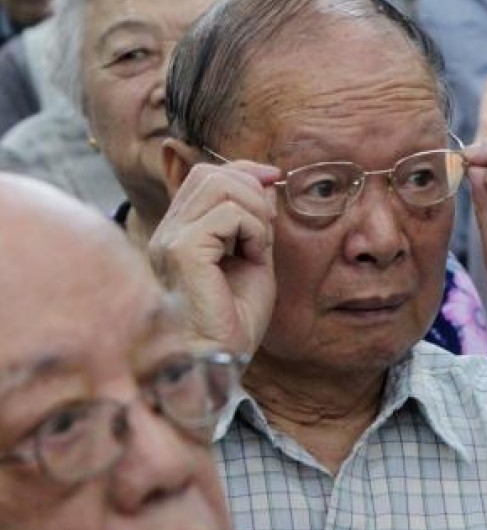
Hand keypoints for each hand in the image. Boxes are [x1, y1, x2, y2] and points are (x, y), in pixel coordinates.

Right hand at [149, 160, 278, 356]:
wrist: (220, 359)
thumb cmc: (234, 321)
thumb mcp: (253, 259)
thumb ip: (255, 222)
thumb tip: (265, 181)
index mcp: (181, 232)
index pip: (206, 175)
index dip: (244, 170)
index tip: (275, 179)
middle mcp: (168, 231)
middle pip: (210, 173)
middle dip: (252, 188)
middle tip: (267, 228)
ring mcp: (170, 240)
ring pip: (218, 185)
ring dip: (254, 210)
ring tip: (258, 246)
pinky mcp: (181, 252)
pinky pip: (227, 215)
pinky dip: (252, 230)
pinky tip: (252, 257)